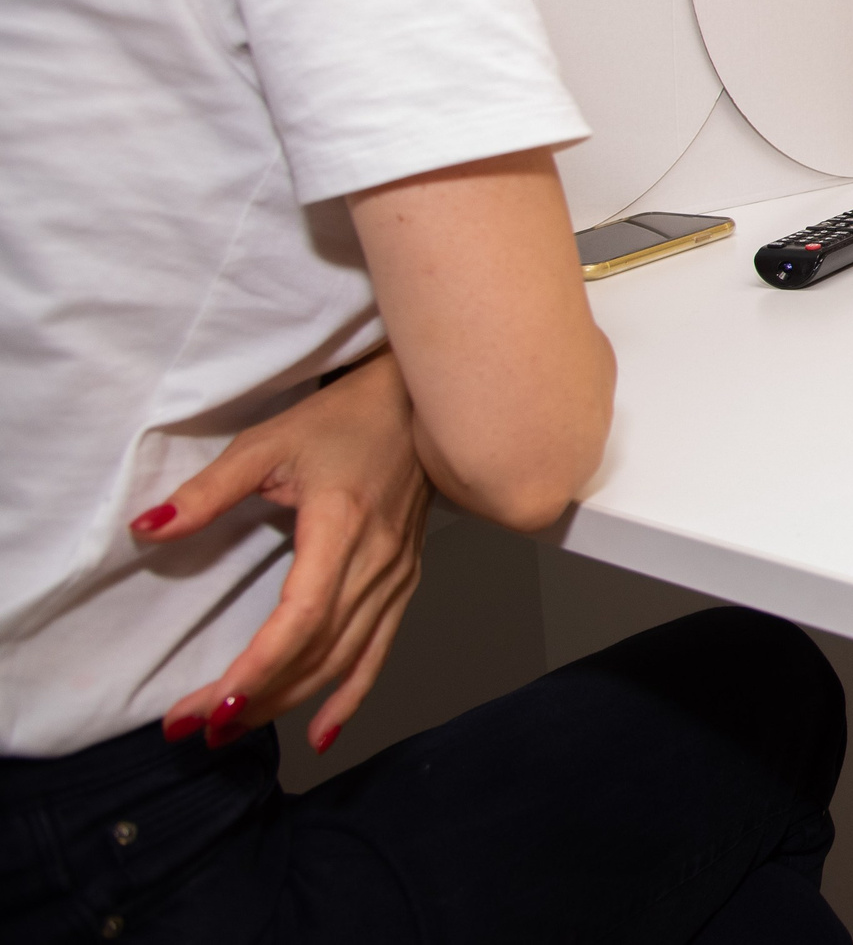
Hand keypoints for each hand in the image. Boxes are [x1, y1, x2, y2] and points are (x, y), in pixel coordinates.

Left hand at [130, 347, 430, 753]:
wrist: (417, 405)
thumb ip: (208, 490)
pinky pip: (378, 651)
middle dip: (255, 698)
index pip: (302, 617)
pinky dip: (351, 696)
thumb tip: (148, 528)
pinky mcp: (404, 582)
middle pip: (317, 651)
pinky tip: (322, 732)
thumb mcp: (267, 442)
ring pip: (344, 659)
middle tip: (194, 728)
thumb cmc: (343, 419)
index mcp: (342, 525)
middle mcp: (377, 560)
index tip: (211, 706)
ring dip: (289, 702)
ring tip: (231, 730)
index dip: (258, 668)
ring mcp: (397, 575)